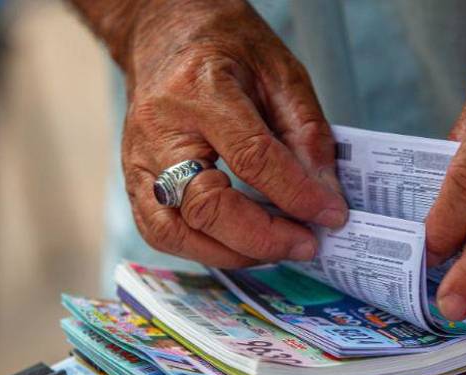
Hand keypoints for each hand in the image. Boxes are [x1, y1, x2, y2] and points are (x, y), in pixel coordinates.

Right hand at [71, 0, 348, 267]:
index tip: (331, 215)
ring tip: (277, 248)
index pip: (250, 157)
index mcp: (200, 89)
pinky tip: (240, 245)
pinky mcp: (134, 179)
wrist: (166, 32)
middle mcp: (160, 129)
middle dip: (264, 237)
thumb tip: (324, 194)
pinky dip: (203, 250)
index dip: (295, 194)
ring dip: (233, 253)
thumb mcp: (281, 71)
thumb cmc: (223, 46)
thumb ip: (305, 132)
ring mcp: (138, 158)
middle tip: (306, 243)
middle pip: (206, 205)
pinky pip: (161, 231)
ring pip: (176, 230)